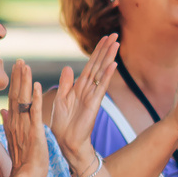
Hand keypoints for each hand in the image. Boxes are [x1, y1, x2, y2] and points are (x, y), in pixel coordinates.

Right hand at [0, 61, 48, 176]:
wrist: (25, 175)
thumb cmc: (22, 159)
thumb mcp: (14, 137)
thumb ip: (8, 122)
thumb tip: (1, 110)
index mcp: (14, 122)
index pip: (14, 98)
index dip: (15, 82)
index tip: (17, 67)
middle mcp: (17, 121)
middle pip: (16, 94)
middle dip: (18, 77)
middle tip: (21, 60)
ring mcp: (24, 126)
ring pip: (24, 100)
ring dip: (25, 82)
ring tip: (26, 66)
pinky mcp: (35, 132)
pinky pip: (35, 112)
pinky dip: (36, 99)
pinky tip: (37, 86)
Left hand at [48, 34, 117, 175]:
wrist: (66, 142)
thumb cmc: (63, 124)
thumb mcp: (60, 100)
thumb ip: (65, 84)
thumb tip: (68, 68)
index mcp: (79, 87)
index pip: (90, 65)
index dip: (97, 51)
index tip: (105, 38)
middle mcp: (88, 89)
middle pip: (98, 64)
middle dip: (106, 49)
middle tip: (115, 34)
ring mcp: (92, 96)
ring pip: (101, 72)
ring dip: (109, 57)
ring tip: (116, 43)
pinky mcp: (93, 104)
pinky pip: (101, 87)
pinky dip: (106, 76)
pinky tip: (112, 65)